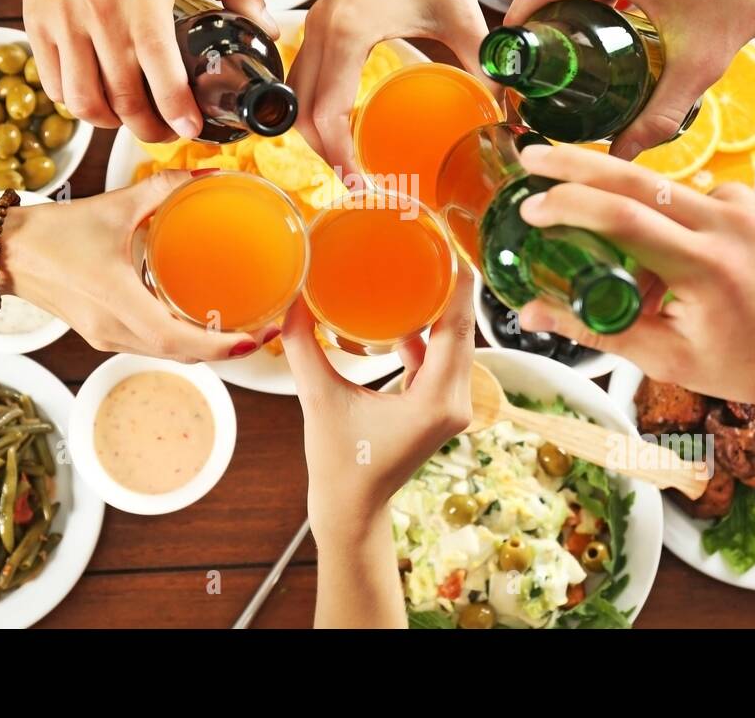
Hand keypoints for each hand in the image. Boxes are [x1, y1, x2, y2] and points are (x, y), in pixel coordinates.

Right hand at [5, 170, 266, 360]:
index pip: (180, 341)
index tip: (255, 337)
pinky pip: (148, 347)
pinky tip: (197, 321)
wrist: (1, 252)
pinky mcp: (99, 333)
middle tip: (261, 330)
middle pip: (180, 354)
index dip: (221, 346)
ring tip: (238, 328)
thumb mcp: (114, 205)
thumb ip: (163, 187)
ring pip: (165, 354)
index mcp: (118, 301)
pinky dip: (178, 341)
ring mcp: (105, 336)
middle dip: (224, 349)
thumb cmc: (52, 232)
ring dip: (203, 348)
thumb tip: (208, 174)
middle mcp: (113, 329)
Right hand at [15, 0, 278, 141]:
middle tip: (169, 131)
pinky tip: (97, 95)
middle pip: (122, 100)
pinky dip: (76, 103)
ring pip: (83, 101)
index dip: (177, 110)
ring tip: (132, 117)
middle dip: (150, 129)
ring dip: (111, 122)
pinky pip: (53, 85)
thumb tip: (268, 23)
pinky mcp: (36, 27)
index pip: (160, 72)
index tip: (192, 129)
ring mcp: (63, 25)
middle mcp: (99, 18)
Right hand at [283, 266, 475, 536]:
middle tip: (433, 244)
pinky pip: (444, 359)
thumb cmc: (339, 463)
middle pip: (463, 331)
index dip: (458, 284)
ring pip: (457, 344)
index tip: (451, 246)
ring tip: (424, 270)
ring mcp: (453, 406)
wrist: (352, 509)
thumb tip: (292, 298)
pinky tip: (407, 315)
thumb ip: (304, 346)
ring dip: (443, 310)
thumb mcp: (319, 399)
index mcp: (437, 399)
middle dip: (452, 288)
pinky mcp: (441, 407)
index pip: (458, 328)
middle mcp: (456, 401)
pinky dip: (431, 335)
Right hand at [287, 0, 488, 172]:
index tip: (361, 183)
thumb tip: (505, 109)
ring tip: (348, 157)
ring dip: (315, 129)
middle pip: (300, 112)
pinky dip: (316, 104)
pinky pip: (306, 74)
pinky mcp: (324, 19)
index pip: (325, 114)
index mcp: (346, 34)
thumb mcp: (461, 13)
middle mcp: (321, 31)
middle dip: (323, 151)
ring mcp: (317, 24)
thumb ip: (482, 62)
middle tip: (357, 181)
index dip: (338, 156)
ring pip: (297, 94)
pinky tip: (345, 119)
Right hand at [512, 143, 754, 408]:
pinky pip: (677, 196)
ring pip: (653, 187)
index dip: (571, 206)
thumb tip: (531, 313)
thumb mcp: (666, 358)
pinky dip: (653, 218)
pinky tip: (657, 258)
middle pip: (634, 179)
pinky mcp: (742, 198)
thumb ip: (595, 329)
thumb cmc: (750, 362)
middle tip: (529, 158)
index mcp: (706, 265)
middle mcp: (726, 222)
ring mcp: (738, 204)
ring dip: (613, 205)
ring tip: (612, 260)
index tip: (529, 209)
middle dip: (574, 164)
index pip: (625, 218)